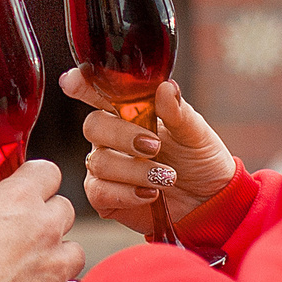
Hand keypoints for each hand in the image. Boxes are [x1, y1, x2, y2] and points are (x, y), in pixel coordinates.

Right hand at [0, 158, 84, 281]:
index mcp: (19, 198)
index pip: (48, 172)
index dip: (37, 185)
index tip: (28, 198)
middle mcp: (44, 225)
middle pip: (64, 210)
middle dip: (47, 223)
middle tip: (22, 241)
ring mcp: (56, 264)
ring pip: (74, 253)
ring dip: (57, 261)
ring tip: (26, 278)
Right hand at [66, 71, 235, 237]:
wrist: (210, 200)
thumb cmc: (200, 159)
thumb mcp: (195, 132)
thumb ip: (178, 111)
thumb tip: (165, 87)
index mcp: (129, 112)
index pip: (99, 93)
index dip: (82, 85)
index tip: (72, 80)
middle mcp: (111, 137)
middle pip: (93, 126)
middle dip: (123, 136)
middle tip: (155, 147)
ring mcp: (106, 167)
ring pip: (99, 162)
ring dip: (135, 170)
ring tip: (166, 177)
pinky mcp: (105, 196)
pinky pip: (99, 191)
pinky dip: (127, 193)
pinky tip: (151, 194)